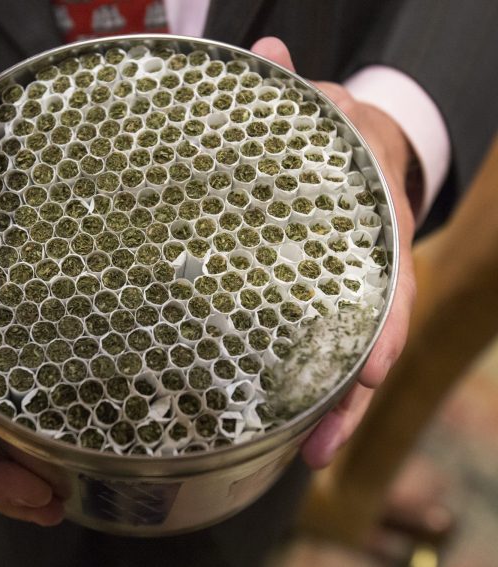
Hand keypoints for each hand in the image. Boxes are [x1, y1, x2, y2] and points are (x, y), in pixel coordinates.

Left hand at [250, 38, 416, 467]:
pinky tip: (286, 424)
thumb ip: (294, 92)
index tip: (365, 381)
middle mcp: (371, 277)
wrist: (351, 159)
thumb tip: (270, 49)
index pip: (386, 294)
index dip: (375, 341)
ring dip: (330, 410)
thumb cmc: (332, 143)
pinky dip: (311, 390)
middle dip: (348, 400)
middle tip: (317, 450)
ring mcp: (349, 300)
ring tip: (303, 456)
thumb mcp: (320, 115)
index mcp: (375, 234)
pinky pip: (321, 353)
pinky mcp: (320, 309)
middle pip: (370, 347)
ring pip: (349, 363)